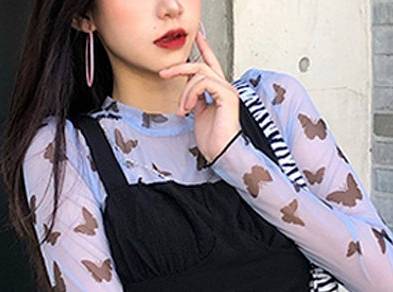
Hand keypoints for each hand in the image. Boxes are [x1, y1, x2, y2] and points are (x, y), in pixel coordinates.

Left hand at [159, 31, 240, 163]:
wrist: (221, 153)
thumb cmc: (213, 140)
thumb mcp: (199, 114)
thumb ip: (196, 98)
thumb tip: (188, 90)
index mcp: (220, 92)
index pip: (211, 65)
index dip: (204, 49)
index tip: (196, 37)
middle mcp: (226, 88)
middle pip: (201, 65)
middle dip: (180, 68)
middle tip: (164, 74)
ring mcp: (228, 90)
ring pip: (199, 73)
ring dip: (185, 91)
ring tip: (183, 109)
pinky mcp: (227, 95)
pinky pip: (203, 83)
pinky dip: (191, 94)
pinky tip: (189, 109)